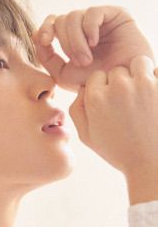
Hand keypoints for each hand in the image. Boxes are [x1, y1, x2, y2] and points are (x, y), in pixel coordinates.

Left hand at [32, 6, 154, 91]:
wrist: (119, 87)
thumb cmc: (92, 83)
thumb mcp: (62, 74)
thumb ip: (46, 57)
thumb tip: (35, 35)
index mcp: (69, 39)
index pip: (51, 23)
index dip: (44, 28)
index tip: (44, 41)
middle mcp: (82, 27)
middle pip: (60, 20)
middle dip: (65, 43)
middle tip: (79, 63)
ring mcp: (97, 20)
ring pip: (73, 17)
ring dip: (76, 41)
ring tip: (87, 60)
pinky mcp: (114, 14)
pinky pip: (92, 13)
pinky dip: (89, 29)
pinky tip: (95, 43)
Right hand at [69, 55, 157, 176]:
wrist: (151, 164)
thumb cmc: (118, 151)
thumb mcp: (86, 137)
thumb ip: (77, 110)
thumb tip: (82, 89)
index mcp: (96, 98)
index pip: (96, 77)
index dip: (101, 89)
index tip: (108, 104)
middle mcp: (118, 87)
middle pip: (116, 71)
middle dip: (120, 82)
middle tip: (127, 103)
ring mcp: (144, 85)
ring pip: (139, 63)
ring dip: (140, 73)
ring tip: (143, 93)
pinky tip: (155, 96)